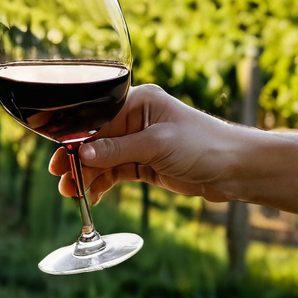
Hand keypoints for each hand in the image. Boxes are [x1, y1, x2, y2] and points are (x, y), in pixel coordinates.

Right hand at [49, 84, 243, 204]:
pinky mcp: (145, 163)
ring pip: (103, 159)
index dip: (75, 139)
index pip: (96, 118)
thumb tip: (82, 154)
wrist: (238, 169)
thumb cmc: (204, 145)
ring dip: (87, 175)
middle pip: (95, 140)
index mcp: (137, 102)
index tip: (60, 158)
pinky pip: (115, 172)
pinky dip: (103, 183)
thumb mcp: (157, 145)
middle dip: (77, 160)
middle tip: (62, 180)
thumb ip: (117, 149)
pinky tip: (92, 195)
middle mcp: (135, 119)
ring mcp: (139, 142)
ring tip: (73, 193)